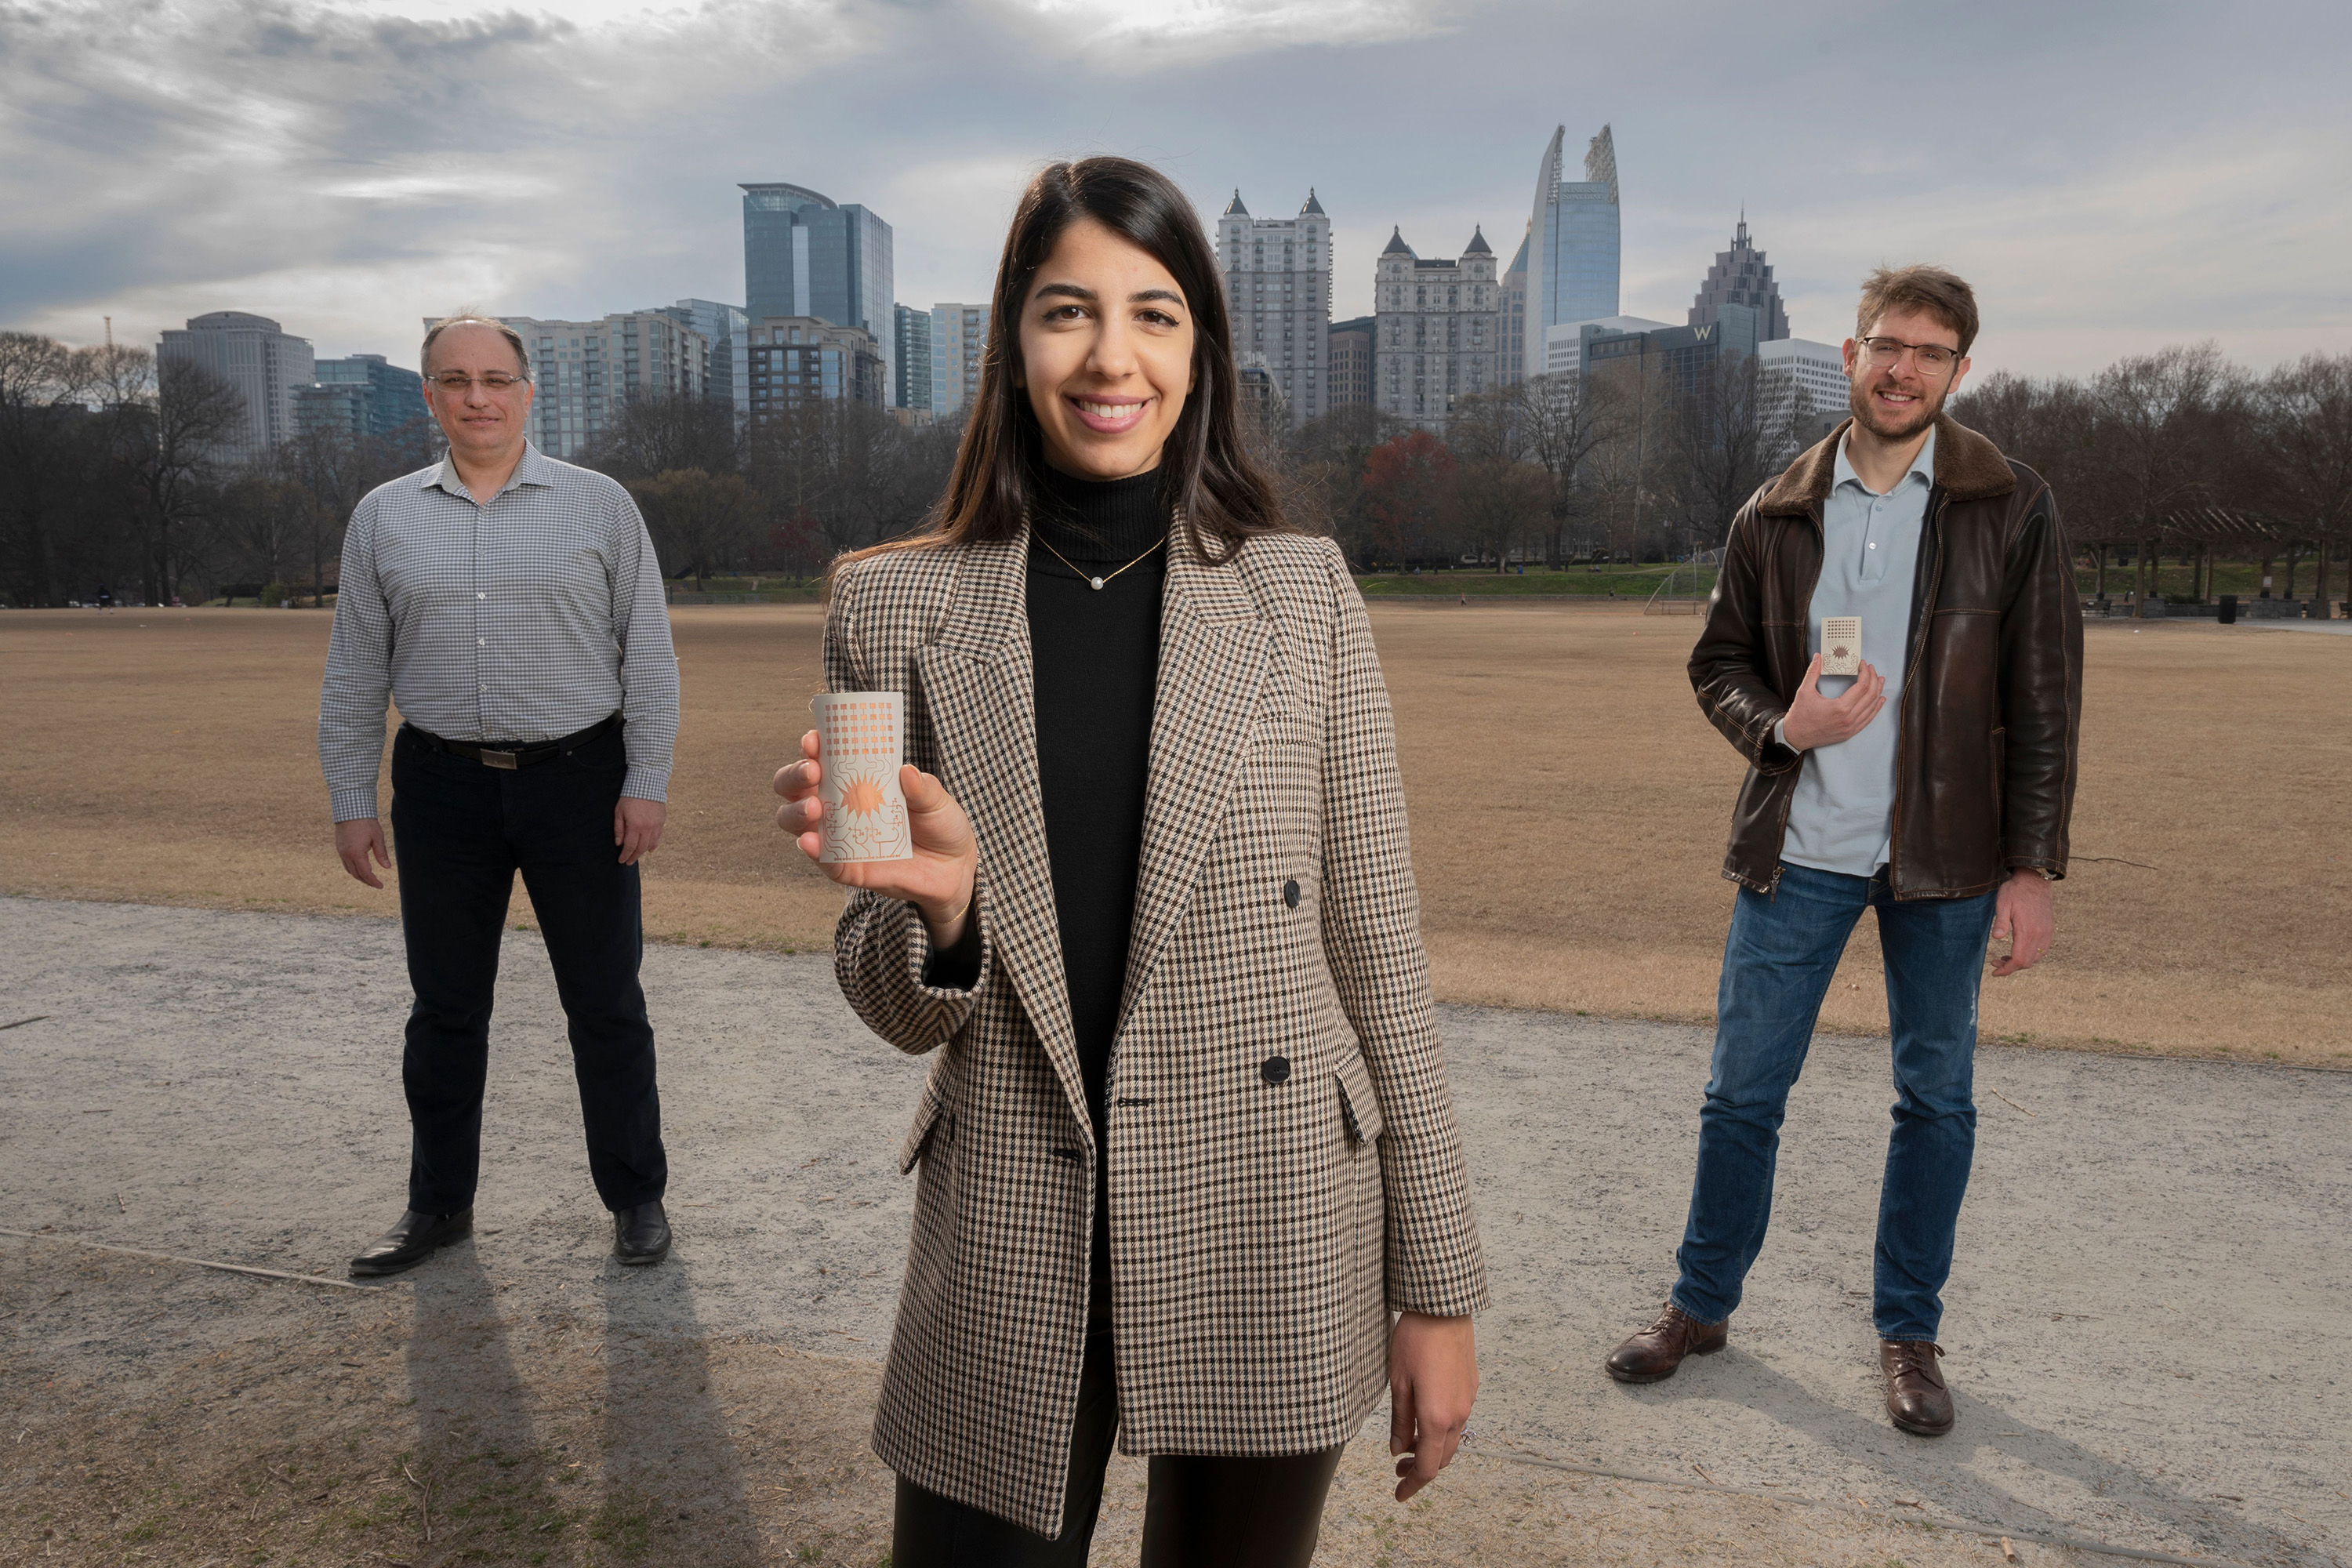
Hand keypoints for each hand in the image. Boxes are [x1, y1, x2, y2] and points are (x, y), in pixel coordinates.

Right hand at [335, 818, 389, 889]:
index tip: (380, 886)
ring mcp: (341, 852)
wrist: (350, 810)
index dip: (373, 881)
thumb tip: (387, 867)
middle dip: (367, 881)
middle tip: (376, 884)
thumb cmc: (366, 822)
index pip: (365, 873)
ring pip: (349, 870)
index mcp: (356, 853)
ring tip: (369, 878)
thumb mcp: (377, 837)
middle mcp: (346, 855)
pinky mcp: (339, 848)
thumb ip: (381, 853)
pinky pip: (345, 864)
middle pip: (356, 874)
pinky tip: (360, 869)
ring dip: (359, 876)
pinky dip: (353, 869)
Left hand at [615, 797, 665, 864]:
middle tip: (628, 862)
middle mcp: (647, 827)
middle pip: (640, 848)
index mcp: (635, 825)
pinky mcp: (662, 822)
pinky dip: (653, 845)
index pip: (629, 846)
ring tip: (637, 855)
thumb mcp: (619, 812)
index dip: (625, 855)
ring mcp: (656, 825)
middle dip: (633, 857)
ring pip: (650, 845)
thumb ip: (619, 829)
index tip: (621, 861)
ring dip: (643, 852)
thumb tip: (618, 843)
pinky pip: (658, 837)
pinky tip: (649, 849)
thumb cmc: (630, 797)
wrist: (647, 784)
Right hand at [773, 729, 978, 945]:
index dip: (811, 748)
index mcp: (854, 780)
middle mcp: (838, 806)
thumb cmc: (939, 823)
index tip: (813, 739)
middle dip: (794, 777)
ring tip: (814, 808)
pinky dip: (816, 853)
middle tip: (812, 772)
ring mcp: (839, 838)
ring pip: (797, 824)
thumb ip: (923, 787)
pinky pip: (825, 862)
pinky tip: (812, 842)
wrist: (954, 867)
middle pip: (795, 789)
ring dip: (796, 813)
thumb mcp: (936, 799)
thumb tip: (906, 771)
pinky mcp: (848, 868)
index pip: (820, 759)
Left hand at [1389, 1311, 1477, 1501]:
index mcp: (1437, 1417)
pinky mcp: (1470, 1387)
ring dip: (1432, 1451)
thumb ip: (1400, 1422)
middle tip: (1398, 1470)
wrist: (1443, 1308)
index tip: (1399, 1494)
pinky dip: (1442, 1433)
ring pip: (1452, 1441)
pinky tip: (1425, 1421)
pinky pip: (1458, 1421)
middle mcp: (1458, 1414)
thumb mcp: (1398, 1383)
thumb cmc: (1416, 1340)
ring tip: (1408, 1448)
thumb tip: (1397, 1450)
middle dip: (1420, 1470)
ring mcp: (1467, 1401)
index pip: (1427, 1467)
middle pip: (1442, 1458)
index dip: (1412, 1485)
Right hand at [1780, 653, 1885, 750]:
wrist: (1795, 737)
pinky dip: (1876, 708)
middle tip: (1871, 669)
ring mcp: (1851, 727)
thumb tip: (1818, 657)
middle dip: (1873, 679)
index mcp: (1840, 708)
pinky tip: (1879, 700)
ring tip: (1879, 681)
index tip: (1863, 664)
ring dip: (1878, 692)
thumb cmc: (1799, 716)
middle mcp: (1849, 718)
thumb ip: (1813, 672)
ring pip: (1872, 707)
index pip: (1862, 686)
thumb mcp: (1804, 692)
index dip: (1865, 673)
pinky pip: (1868, 719)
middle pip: (1870, 695)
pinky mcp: (1850, 732)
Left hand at [1990, 868, 2054, 976]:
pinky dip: (2030, 955)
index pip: (2018, 959)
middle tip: (1996, 962)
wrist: (2035, 880)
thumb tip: (1997, 938)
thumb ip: (2000, 922)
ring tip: (2005, 957)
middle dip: (2011, 967)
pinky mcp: (2049, 930)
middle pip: (2027, 962)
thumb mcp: (2003, 903)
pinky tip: (2019, 949)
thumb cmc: (2015, 891)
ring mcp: (2046, 933)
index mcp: (2027, 930)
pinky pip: (2042, 951)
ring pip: (2035, 958)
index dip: (2006, 969)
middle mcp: (2039, 935)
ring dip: (2020, 962)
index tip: (1995, 971)